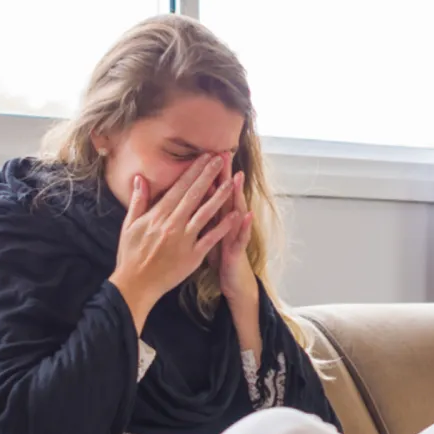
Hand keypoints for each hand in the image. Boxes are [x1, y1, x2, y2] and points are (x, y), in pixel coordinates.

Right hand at [109, 154, 240, 332]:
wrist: (135, 284)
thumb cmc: (130, 255)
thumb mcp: (129, 225)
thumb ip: (138, 201)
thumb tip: (140, 178)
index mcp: (157, 215)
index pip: (178, 188)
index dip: (192, 171)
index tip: (204, 158)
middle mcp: (171, 224)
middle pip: (193, 195)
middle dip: (207, 176)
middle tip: (220, 159)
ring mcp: (183, 240)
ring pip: (204, 213)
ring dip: (219, 196)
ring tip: (231, 182)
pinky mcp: (192, 256)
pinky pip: (211, 238)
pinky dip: (223, 226)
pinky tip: (235, 215)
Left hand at [207, 154, 256, 302]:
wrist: (232, 280)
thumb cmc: (218, 257)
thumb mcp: (206, 234)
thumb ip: (199, 215)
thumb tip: (187, 199)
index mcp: (212, 218)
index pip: (208, 193)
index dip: (205, 175)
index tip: (201, 153)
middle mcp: (225, 222)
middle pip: (223, 196)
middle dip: (223, 176)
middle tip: (223, 154)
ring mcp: (233, 235)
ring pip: (235, 212)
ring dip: (236, 195)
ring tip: (237, 177)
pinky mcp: (237, 251)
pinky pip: (240, 237)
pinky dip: (243, 226)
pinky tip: (245, 214)